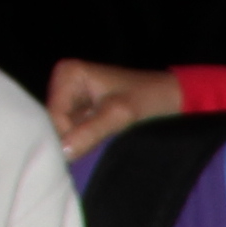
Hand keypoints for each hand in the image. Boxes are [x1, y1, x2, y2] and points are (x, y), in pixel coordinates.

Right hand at [46, 61, 185, 160]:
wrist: (171, 97)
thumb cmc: (150, 98)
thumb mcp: (120, 115)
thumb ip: (90, 132)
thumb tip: (62, 152)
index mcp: (68, 74)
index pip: (54, 116)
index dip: (68, 136)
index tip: (87, 148)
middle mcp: (64, 83)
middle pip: (55, 123)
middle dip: (73, 138)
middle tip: (98, 145)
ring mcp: (72, 98)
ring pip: (64, 131)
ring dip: (80, 141)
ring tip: (103, 142)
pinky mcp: (81, 111)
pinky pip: (74, 133)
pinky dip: (85, 141)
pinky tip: (99, 143)